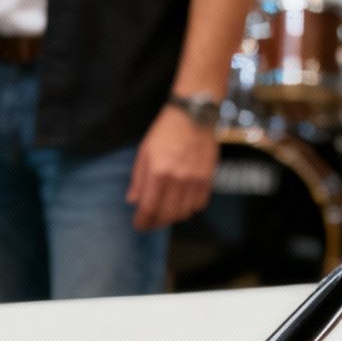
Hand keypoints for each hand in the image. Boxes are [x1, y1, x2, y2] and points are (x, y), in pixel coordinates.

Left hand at [126, 108, 217, 230]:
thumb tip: (133, 201)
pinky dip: (190, 209)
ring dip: (172, 218)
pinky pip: (200, 204)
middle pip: (167, 214)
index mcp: (158, 172)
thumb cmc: (165, 132)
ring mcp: (195, 179)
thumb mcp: (144, 152)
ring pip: (184, 213)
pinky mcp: (209, 178)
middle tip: (150, 223)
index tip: (139, 225)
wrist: (193, 115)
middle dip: (156, 223)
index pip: (149, 207)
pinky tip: (182, 204)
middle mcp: (178, 179)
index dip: (143, 221)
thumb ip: (138, 179)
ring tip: (165, 214)